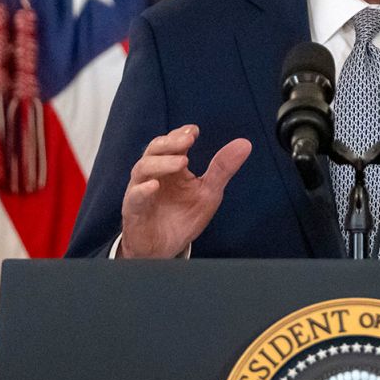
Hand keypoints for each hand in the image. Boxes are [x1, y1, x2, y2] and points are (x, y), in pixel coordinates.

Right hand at [120, 125, 251, 257]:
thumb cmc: (182, 217)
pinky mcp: (134, 211)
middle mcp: (154, 174)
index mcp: (171, 167)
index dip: (181, 134)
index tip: (194, 131)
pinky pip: (134, 197)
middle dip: (171, 142)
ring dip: (162, 162)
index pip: (172, 143)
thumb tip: (244, 144)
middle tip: (188, 139)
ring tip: (181, 161)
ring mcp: (141, 191)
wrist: (165, 249)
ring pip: (143, 169)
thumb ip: (222, 169)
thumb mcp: (208, 192)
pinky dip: (143, 190)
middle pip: (154, 149)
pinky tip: (154, 185)